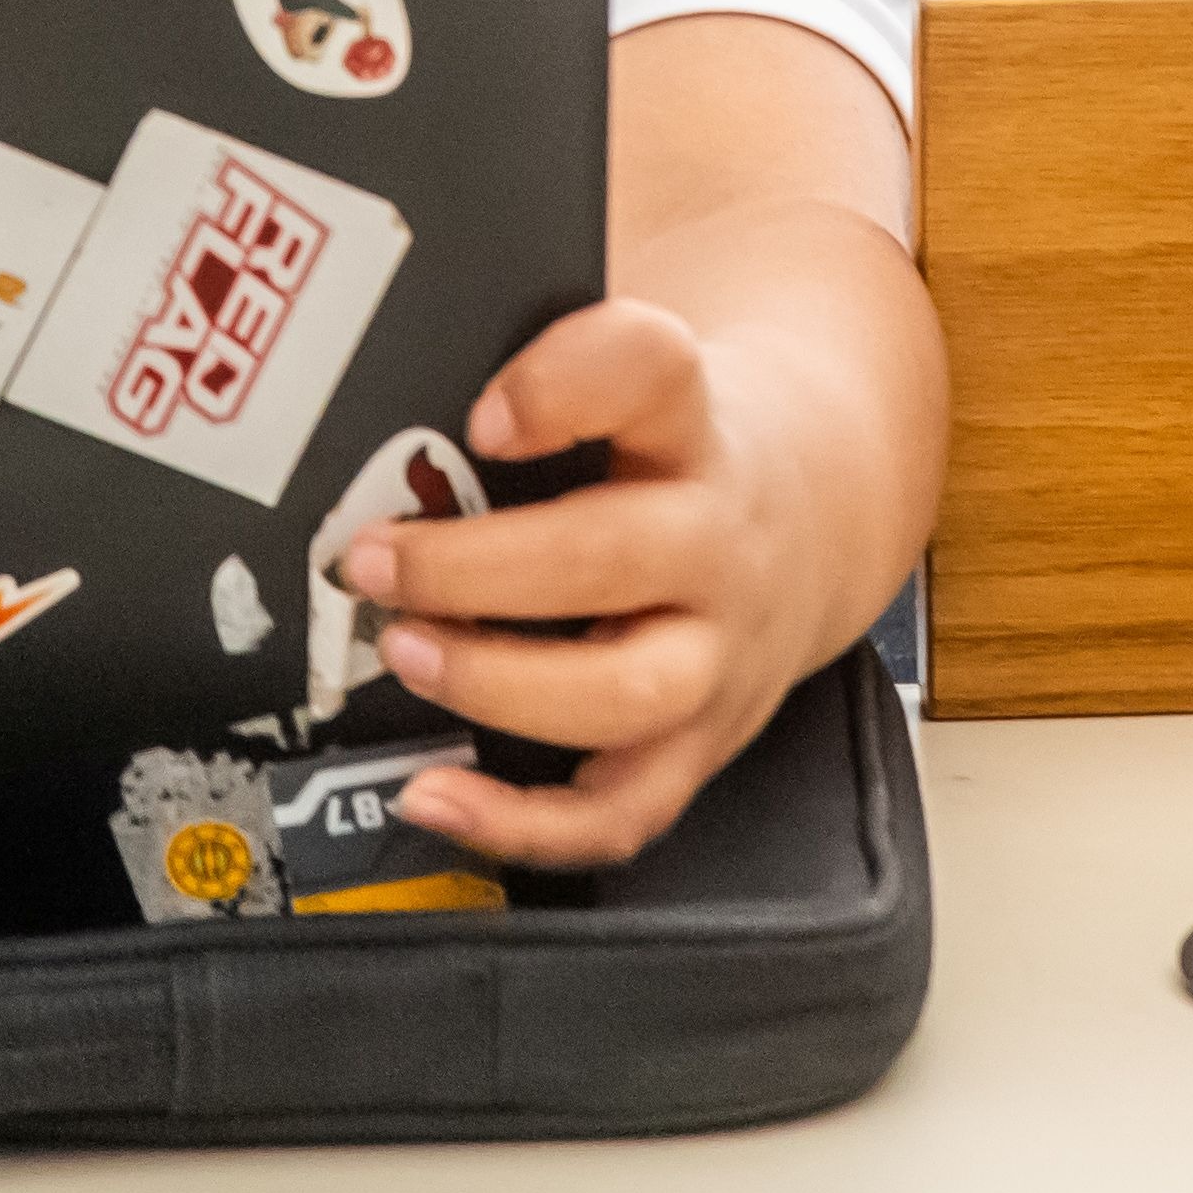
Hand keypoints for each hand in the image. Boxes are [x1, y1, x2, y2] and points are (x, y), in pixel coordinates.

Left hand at [334, 296, 843, 866]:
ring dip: (496, 683)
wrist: (814, 520)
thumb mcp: (639, 388)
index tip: (483, 417)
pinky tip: (436, 793)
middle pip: (616, 556)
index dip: (563, 388)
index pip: (652, 371)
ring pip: (625, 695)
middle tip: (378, 561)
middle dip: (476, 568)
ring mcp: (718, 655)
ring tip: (408, 651)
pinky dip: (520, 821)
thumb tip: (395, 423)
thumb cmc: (681, 454)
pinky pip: (619, 811)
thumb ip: (540, 387)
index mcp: (695, 425)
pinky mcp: (700, 744)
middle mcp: (718, 541)